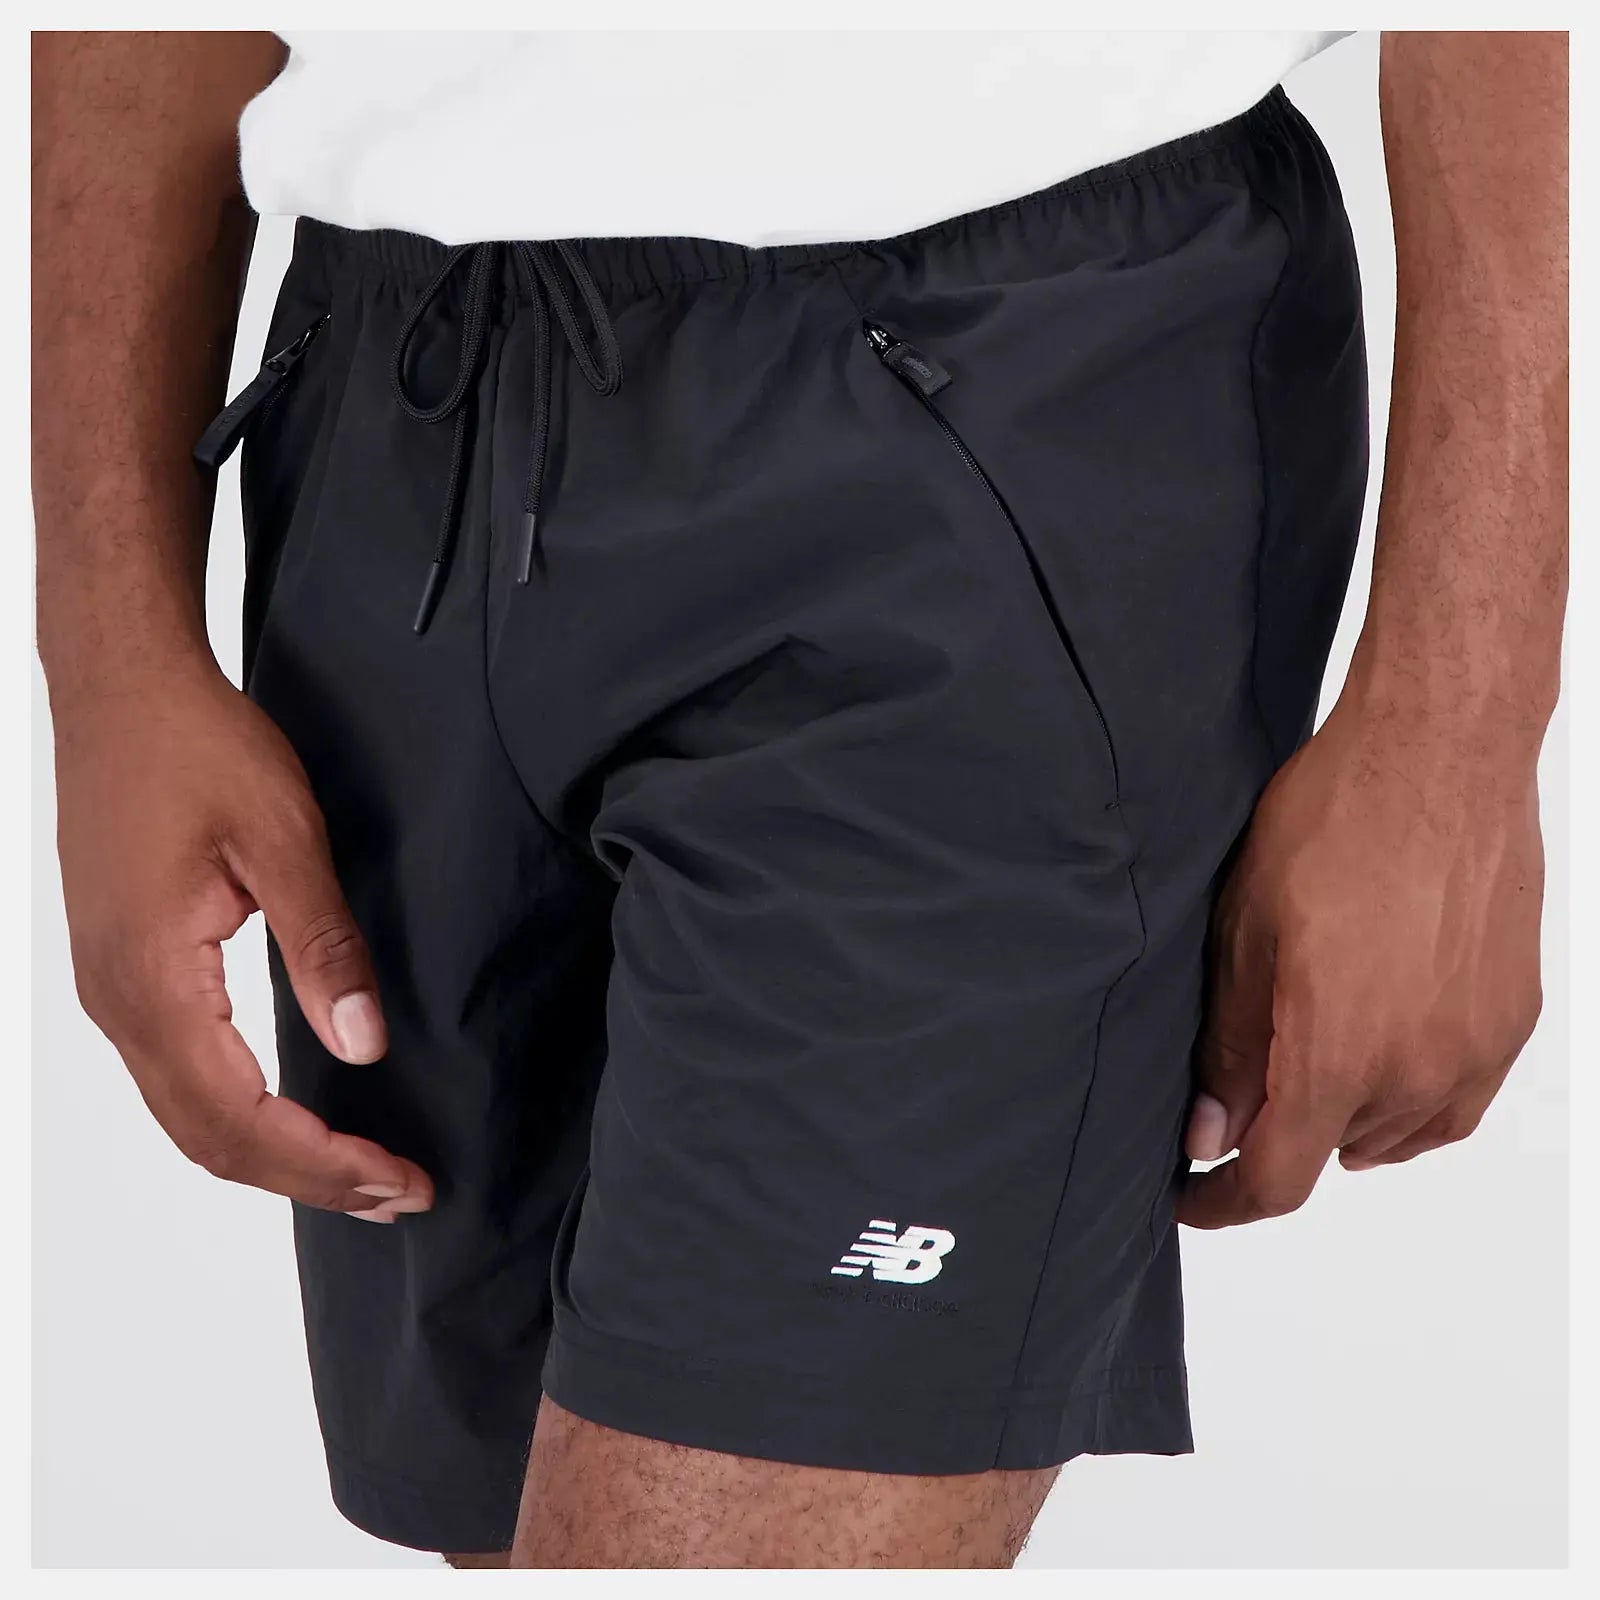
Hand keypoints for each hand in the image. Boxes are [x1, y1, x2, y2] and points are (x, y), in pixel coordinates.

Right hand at [53, 661, 432, 1221]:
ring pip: (188, 1117)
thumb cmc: (196, 748)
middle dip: (310, 1177)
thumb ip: (323, 948)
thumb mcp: (282, 839)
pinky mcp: (122, 970)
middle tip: (399, 1192)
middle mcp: (118, 1003)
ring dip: (275, 1154)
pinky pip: (176, 1077)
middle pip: (211, 1141)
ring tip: (360, 1170)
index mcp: (154, 981)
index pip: (242, 1120)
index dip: (326, 1164)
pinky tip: (294, 1114)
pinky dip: (239, 1116)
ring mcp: (111, 990)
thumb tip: (363, 1047)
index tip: (402, 1180)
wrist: (120, 688)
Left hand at [1177, 699, 1544, 1227]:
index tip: (1192, 1194)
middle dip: (1277, 1132)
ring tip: (1305, 1055)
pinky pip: (1453, 1101)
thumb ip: (1230, 1046)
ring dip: (1343, 1115)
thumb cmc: (1336, 822)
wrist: (1438, 757)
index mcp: (1338, 1052)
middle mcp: (1416, 1068)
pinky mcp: (1511, 1020)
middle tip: (1238, 1085)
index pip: (1276, 1177)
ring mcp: (1474, 1049)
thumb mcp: (1244, 933)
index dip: (1222, 1201)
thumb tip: (1211, 1130)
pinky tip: (1376, 1051)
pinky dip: (1407, 1097)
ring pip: (1395, 1133)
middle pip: (1333, 1150)